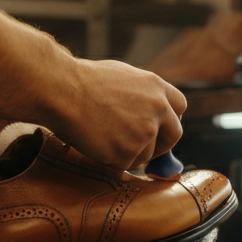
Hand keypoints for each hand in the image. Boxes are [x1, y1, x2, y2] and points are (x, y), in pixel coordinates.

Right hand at [46, 60, 185, 169]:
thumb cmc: (82, 82)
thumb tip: (151, 116)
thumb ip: (143, 95)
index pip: (179, 107)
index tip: (158, 128)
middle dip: (161, 145)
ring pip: (147, 154)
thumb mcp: (122, 77)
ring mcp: (145, 131)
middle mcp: (157, 108)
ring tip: (103, 136)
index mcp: (155, 86)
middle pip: (174, 135)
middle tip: (140, 147)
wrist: (62, 90)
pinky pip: (125, 164)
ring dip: (128, 153)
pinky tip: (95, 142)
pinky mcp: (129, 151)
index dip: (168, 120)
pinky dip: (110, 160)